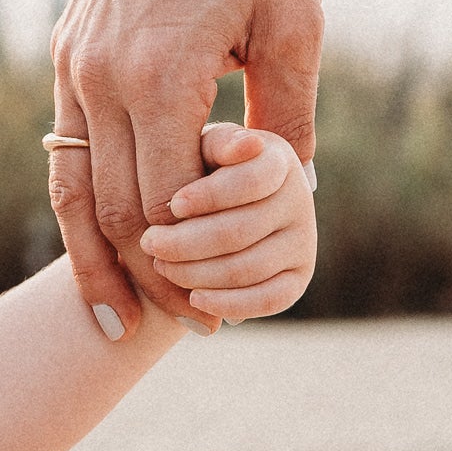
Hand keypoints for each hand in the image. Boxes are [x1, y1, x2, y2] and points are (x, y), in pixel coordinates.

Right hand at [50, 0, 322, 335]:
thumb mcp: (296, 24)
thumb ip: (288, 119)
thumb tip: (296, 198)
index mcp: (161, 73)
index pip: (166, 203)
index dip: (191, 265)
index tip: (216, 308)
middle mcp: (102, 78)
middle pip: (114, 212)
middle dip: (149, 280)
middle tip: (184, 326)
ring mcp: (74, 67)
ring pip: (72, 192)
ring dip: (95, 263)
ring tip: (116, 319)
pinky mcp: (67, 55)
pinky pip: (64, 152)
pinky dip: (80, 209)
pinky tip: (98, 246)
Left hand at [138, 121, 315, 319]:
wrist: (216, 210)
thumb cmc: (198, 171)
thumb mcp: (200, 149)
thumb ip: (215, 146)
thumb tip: (246, 147)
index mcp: (277, 159)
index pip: (251, 180)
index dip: (210, 196)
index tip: (172, 205)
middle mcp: (299, 198)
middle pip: (240, 231)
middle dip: (186, 242)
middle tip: (149, 244)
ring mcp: (303, 240)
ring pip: (246, 268)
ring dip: (195, 273)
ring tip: (160, 266)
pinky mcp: (298, 278)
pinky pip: (269, 300)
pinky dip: (228, 304)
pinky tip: (194, 298)